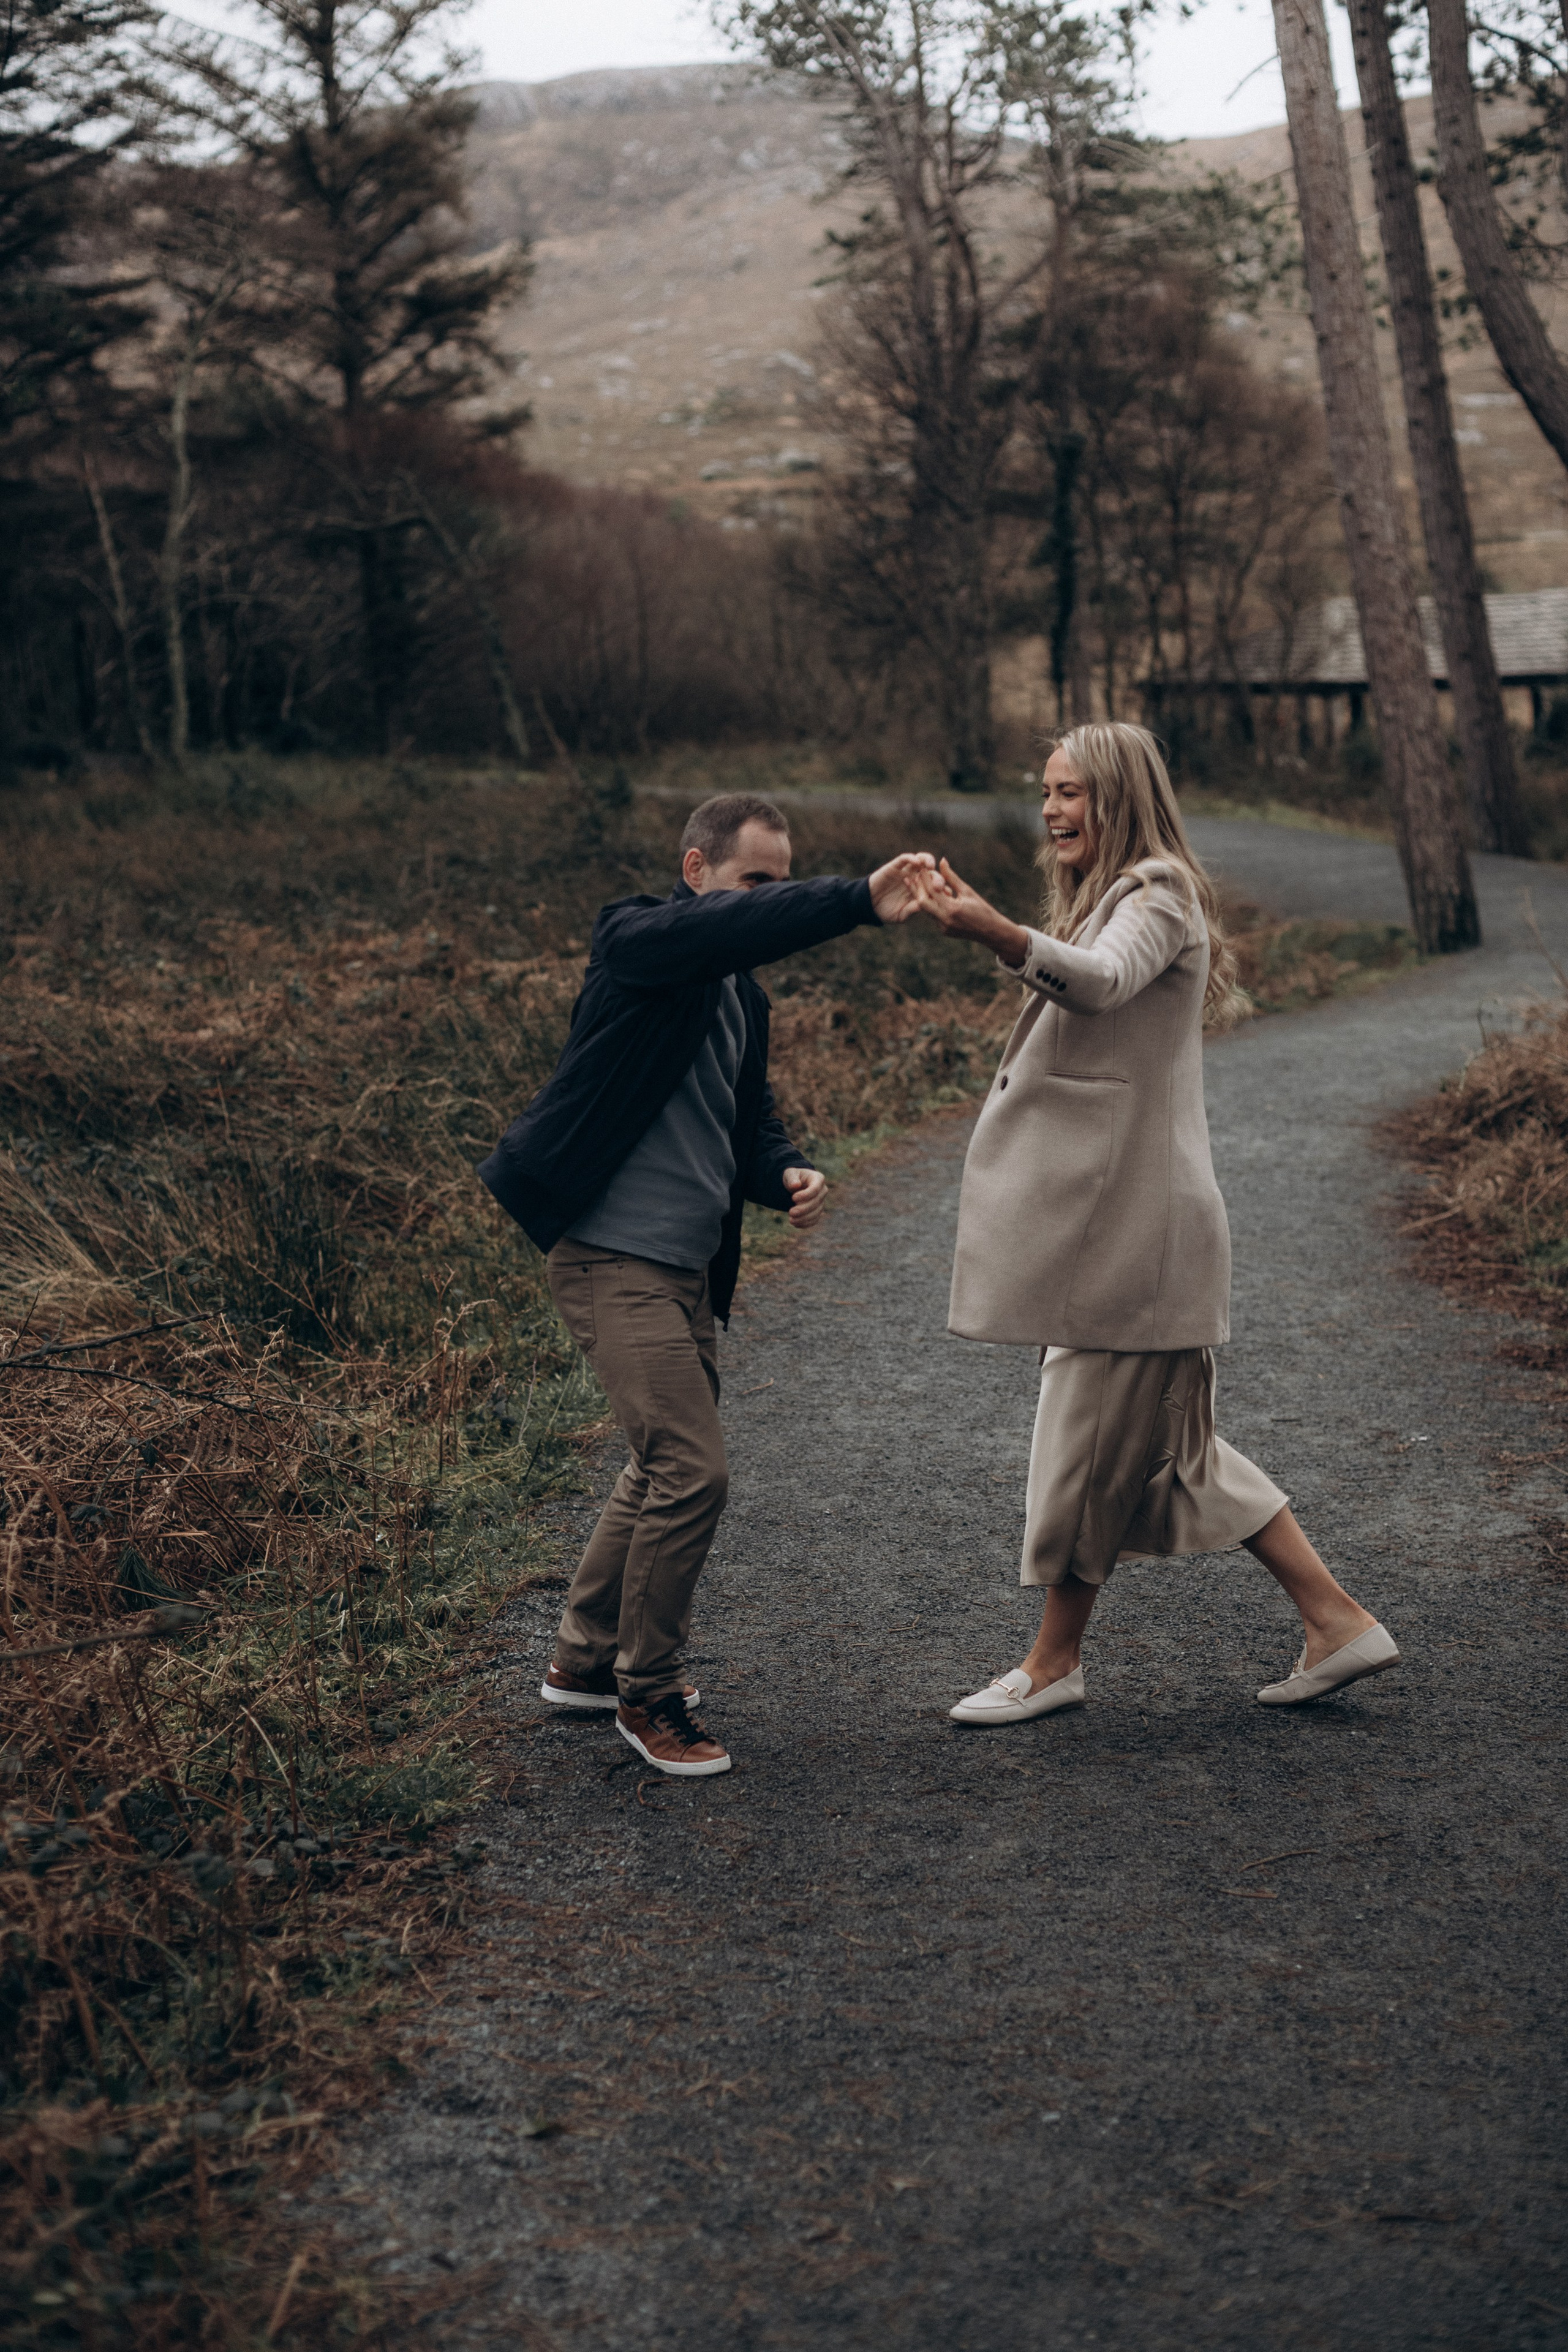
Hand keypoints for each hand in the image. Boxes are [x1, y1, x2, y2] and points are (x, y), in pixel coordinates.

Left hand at [782, 1165, 827, 1229]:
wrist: (796, 1185)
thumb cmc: (794, 1177)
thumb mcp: (790, 1174)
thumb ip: (792, 1178)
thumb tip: (795, 1185)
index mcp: (818, 1178)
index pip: (815, 1188)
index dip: (805, 1195)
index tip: (793, 1198)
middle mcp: (823, 1191)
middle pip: (816, 1202)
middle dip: (803, 1209)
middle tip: (791, 1212)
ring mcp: (821, 1202)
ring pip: (816, 1213)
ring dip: (803, 1218)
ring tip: (791, 1220)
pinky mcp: (818, 1211)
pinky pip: (814, 1220)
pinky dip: (805, 1223)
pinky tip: (795, 1224)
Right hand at [867, 852, 939, 924]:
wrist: (868, 905)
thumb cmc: (885, 911)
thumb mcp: (902, 914)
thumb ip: (914, 909)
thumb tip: (928, 905)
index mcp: (920, 891)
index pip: (935, 887)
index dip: (944, 889)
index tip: (949, 895)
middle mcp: (915, 879)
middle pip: (931, 874)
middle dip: (938, 879)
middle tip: (939, 886)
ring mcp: (905, 871)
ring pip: (921, 860)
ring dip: (928, 861)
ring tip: (931, 867)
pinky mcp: (894, 866)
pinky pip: (905, 858)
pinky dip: (911, 858)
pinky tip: (917, 862)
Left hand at [908, 858, 1028, 967]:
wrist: (990, 932)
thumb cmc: (982, 908)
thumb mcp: (967, 891)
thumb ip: (952, 877)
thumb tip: (941, 861)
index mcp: (952, 908)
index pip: (932, 890)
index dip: (924, 878)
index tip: (920, 868)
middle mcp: (945, 919)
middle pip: (923, 902)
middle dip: (917, 888)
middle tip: (913, 876)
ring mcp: (943, 927)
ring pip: (926, 910)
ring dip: (922, 897)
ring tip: (917, 885)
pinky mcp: (944, 931)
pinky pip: (933, 917)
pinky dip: (931, 906)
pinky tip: (928, 897)